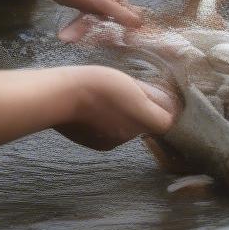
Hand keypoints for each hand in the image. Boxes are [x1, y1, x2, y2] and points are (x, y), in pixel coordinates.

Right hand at [57, 66, 179, 149]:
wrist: (60, 97)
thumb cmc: (96, 84)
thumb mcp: (131, 83)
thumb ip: (152, 95)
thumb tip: (167, 103)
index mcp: (141, 117)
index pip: (166, 122)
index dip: (164, 110)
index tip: (157, 99)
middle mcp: (130, 135)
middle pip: (146, 125)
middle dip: (141, 111)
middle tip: (125, 93)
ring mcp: (113, 143)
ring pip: (128, 130)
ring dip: (124, 118)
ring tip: (107, 100)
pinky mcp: (98, 146)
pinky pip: (112, 136)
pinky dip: (108, 126)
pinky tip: (95, 112)